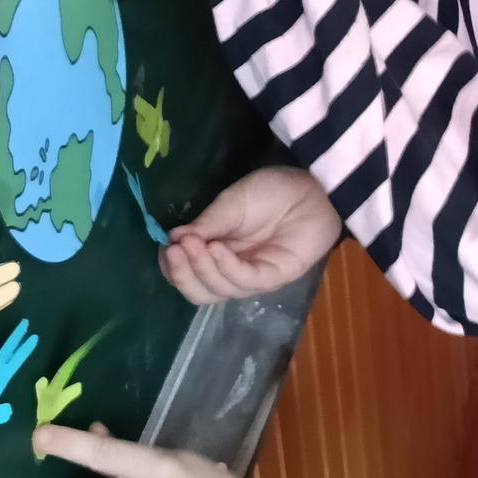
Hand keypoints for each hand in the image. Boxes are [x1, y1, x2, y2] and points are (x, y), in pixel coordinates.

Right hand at [160, 166, 341, 302]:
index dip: (173, 267)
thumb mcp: (231, 203)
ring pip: (220, 290)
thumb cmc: (273, 191)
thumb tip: (172, 239)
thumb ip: (206, 224)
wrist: (313, 186)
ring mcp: (255, 276)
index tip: (164, 247)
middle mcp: (233, 270)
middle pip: (200, 291)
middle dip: (183, 274)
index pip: (188, 275)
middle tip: (175, 250)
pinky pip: (246, 281)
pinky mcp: (277, 276)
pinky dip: (227, 268)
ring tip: (194, 245)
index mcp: (217, 253)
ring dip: (202, 269)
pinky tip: (216, 250)